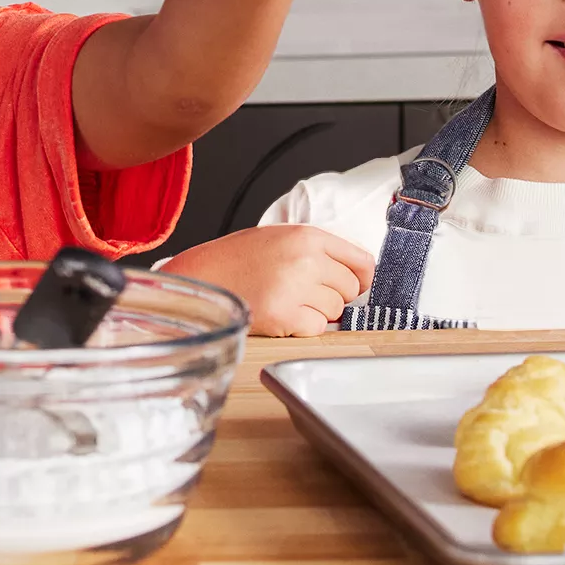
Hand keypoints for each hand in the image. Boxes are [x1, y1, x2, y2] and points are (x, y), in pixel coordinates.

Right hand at [163, 225, 374, 336]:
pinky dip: (305, 326)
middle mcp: (306, 260)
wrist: (202, 277)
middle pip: (351, 289)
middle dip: (335, 294)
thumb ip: (318, 249)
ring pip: (335, 310)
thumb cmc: (239, 258)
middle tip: (308, 292)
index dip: (362, 277)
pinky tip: (283, 313)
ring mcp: (296, 289)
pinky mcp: (284, 317)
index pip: (362, 260)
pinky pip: (317, 328)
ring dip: (319, 311)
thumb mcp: (281, 236)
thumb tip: (357, 273)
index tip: (357, 285)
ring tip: (289, 299)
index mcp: (308, 236)